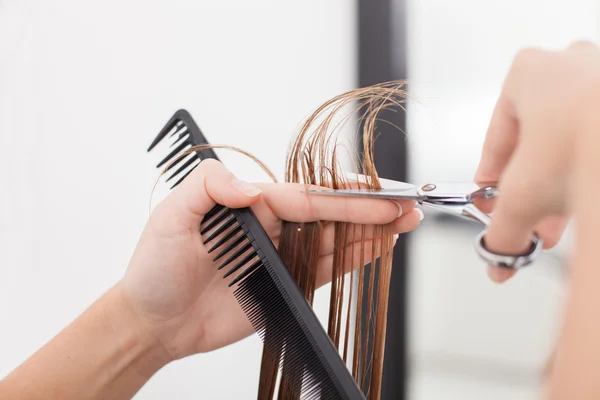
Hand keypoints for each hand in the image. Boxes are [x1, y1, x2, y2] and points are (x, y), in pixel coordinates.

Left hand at [118, 159, 421, 361]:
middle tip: (407, 206)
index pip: (305, 196)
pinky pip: (327, 267)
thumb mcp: (170, 216)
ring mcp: (282, 255)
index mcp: (249, 203)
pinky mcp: (286, 284)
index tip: (376, 197)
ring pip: (335, 238)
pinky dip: (355, 256)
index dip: (342, 197)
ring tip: (404, 223)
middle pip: (328, 212)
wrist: (154, 321)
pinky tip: (378, 247)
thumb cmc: (155, 268)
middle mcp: (271, 225)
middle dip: (370, 208)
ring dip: (370, 230)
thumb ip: (208, 187)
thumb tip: (252, 188)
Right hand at [474, 41, 599, 282]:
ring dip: (563, 182)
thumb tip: (499, 253)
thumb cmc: (583, 144)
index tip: (492, 196)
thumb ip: (501, 230)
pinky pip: (598, 137)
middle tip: (532, 217)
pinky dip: (591, 167)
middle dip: (534, 187)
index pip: (497, 137)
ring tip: (562, 217)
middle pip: (538, 142)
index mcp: (527, 71)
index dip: (492, 176)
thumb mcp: (521, 197)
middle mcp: (569, 64)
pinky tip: (586, 195)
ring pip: (573, 141)